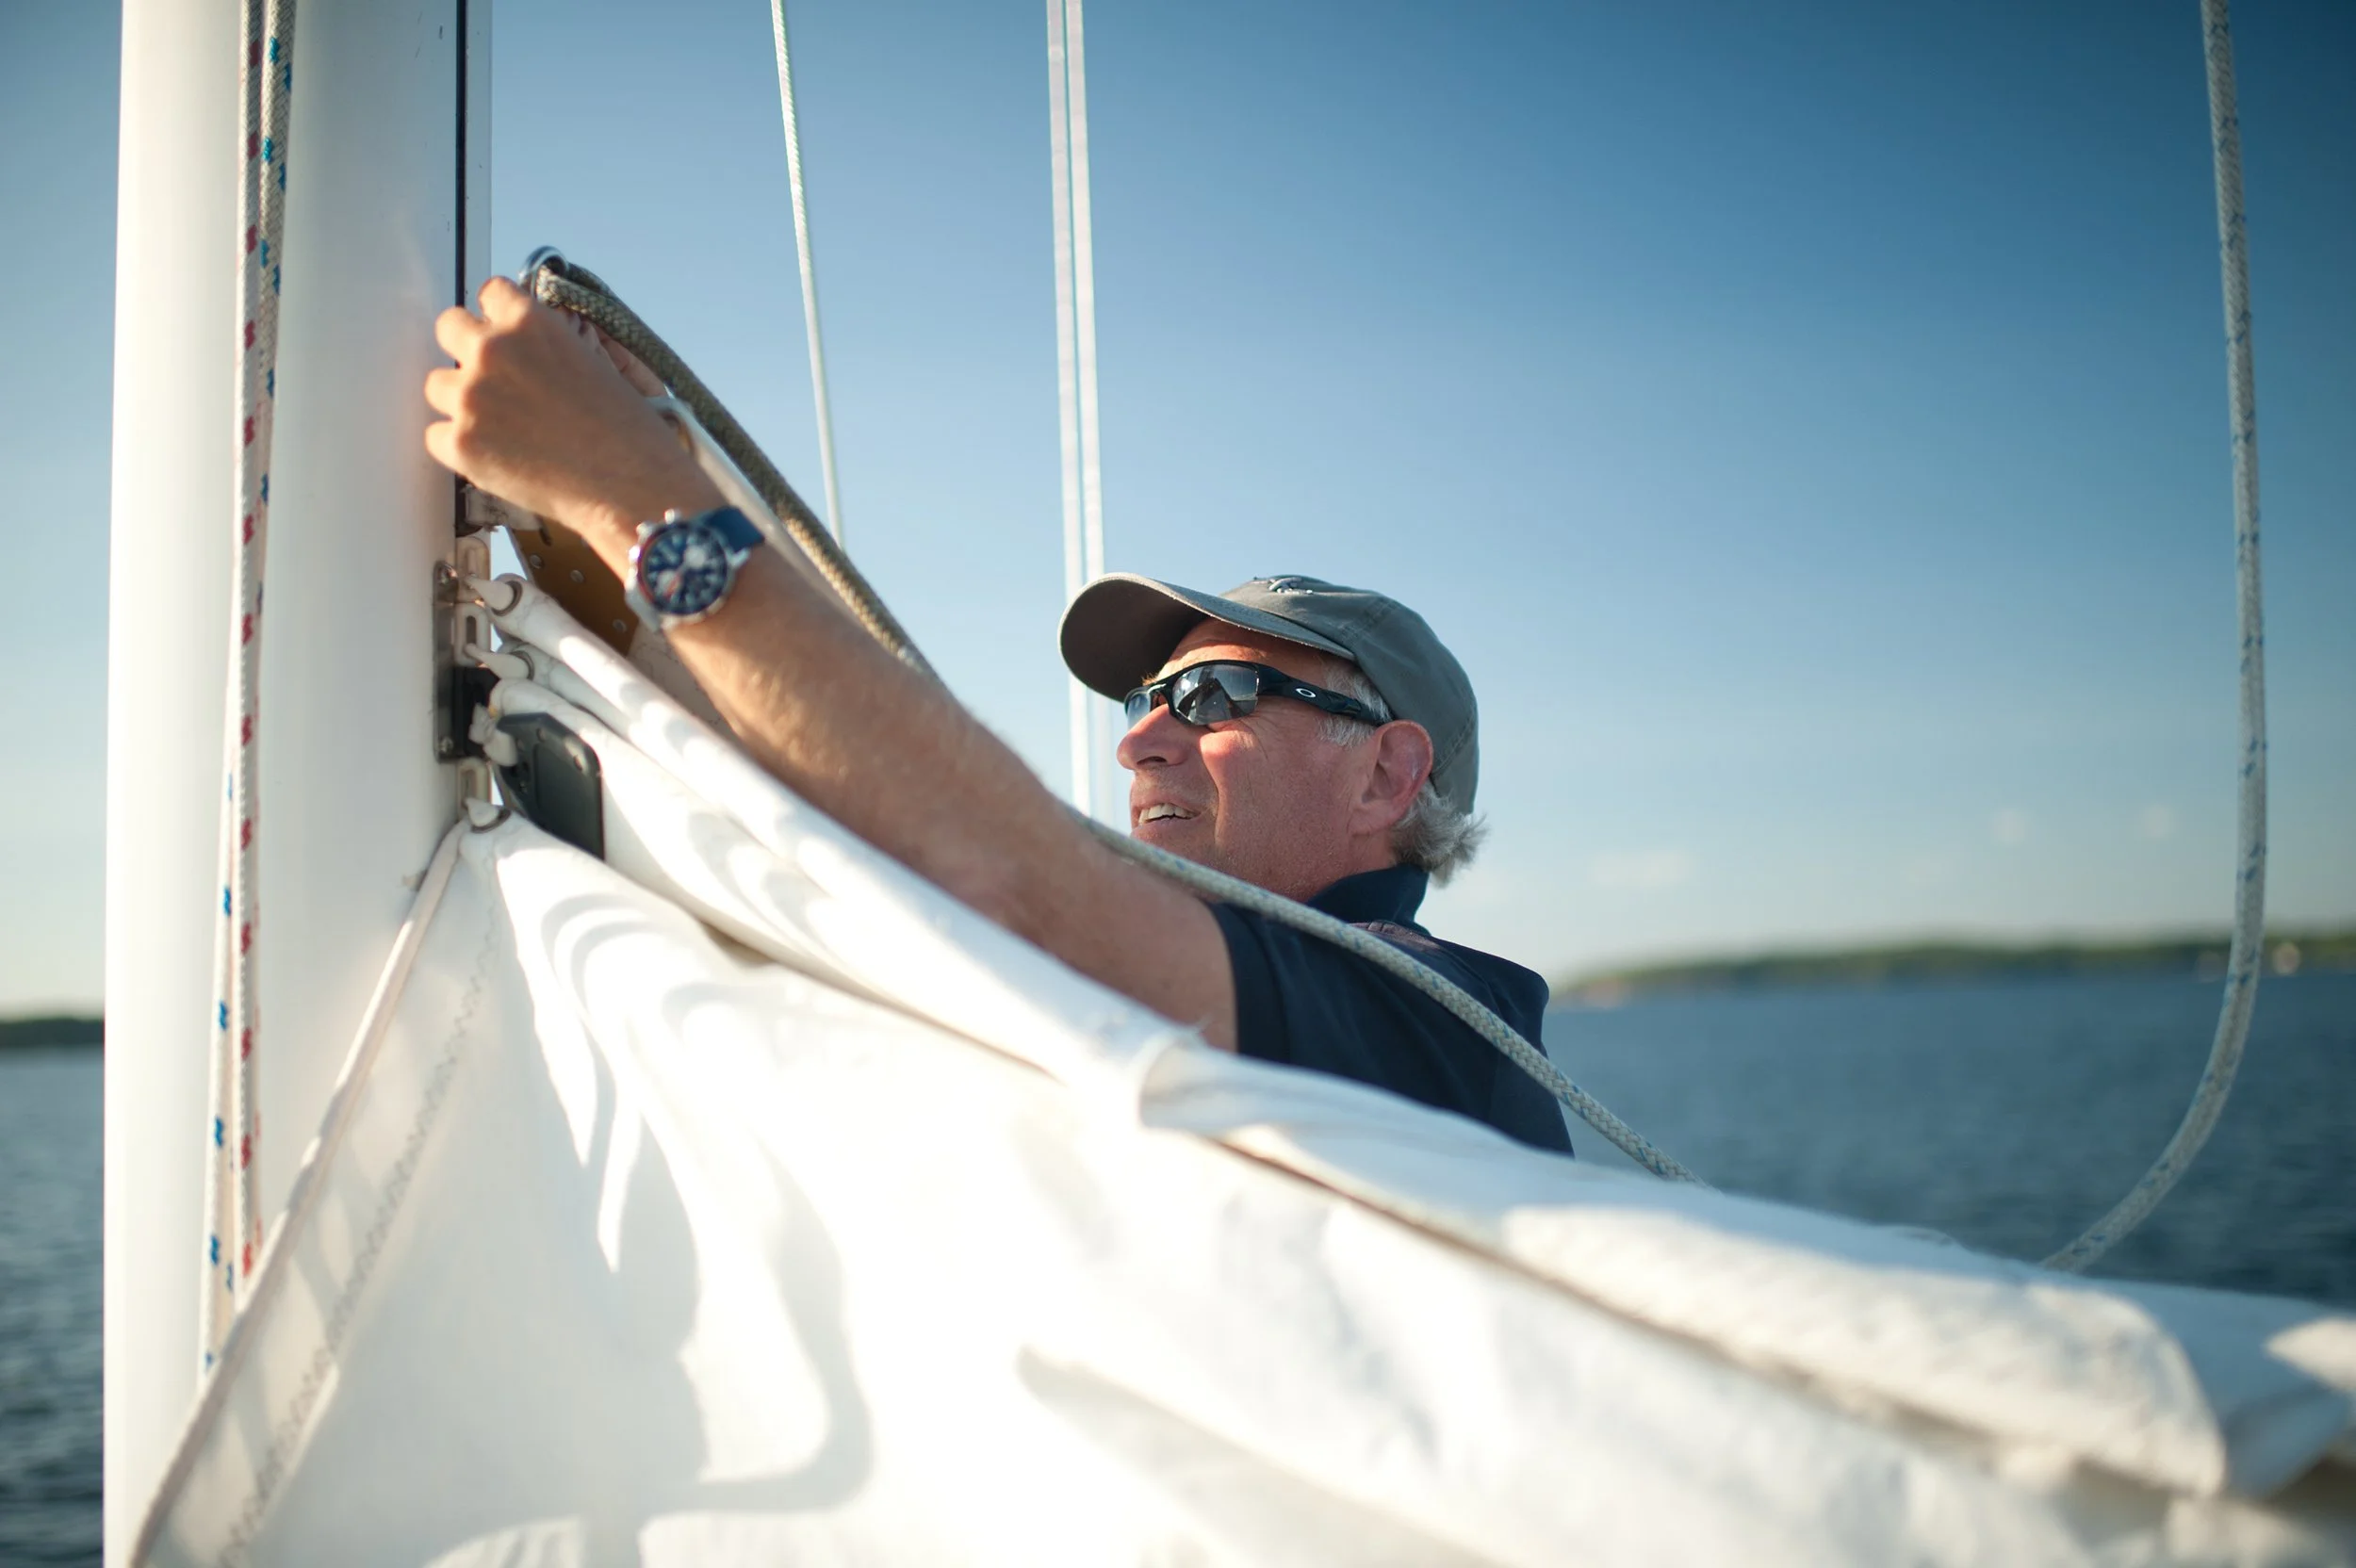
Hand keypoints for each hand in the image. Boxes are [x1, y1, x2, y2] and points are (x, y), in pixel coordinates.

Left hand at [424, 277, 719, 561]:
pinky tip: (494, 456)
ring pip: (437, 385)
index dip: (498, 318)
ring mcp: (471, 396)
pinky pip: (435, 435)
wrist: (630, 484)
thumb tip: (520, 346)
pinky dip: (459, 447)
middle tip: (492, 380)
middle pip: (448, 328)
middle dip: (466, 350)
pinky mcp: (460, 442)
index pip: (490, 293)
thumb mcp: (591, 362)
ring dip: (461, 401)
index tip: (505, 336)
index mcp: (531, 321)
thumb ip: (547, 344)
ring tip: (499, 428)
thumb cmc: (626, 431)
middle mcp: (493, 349)